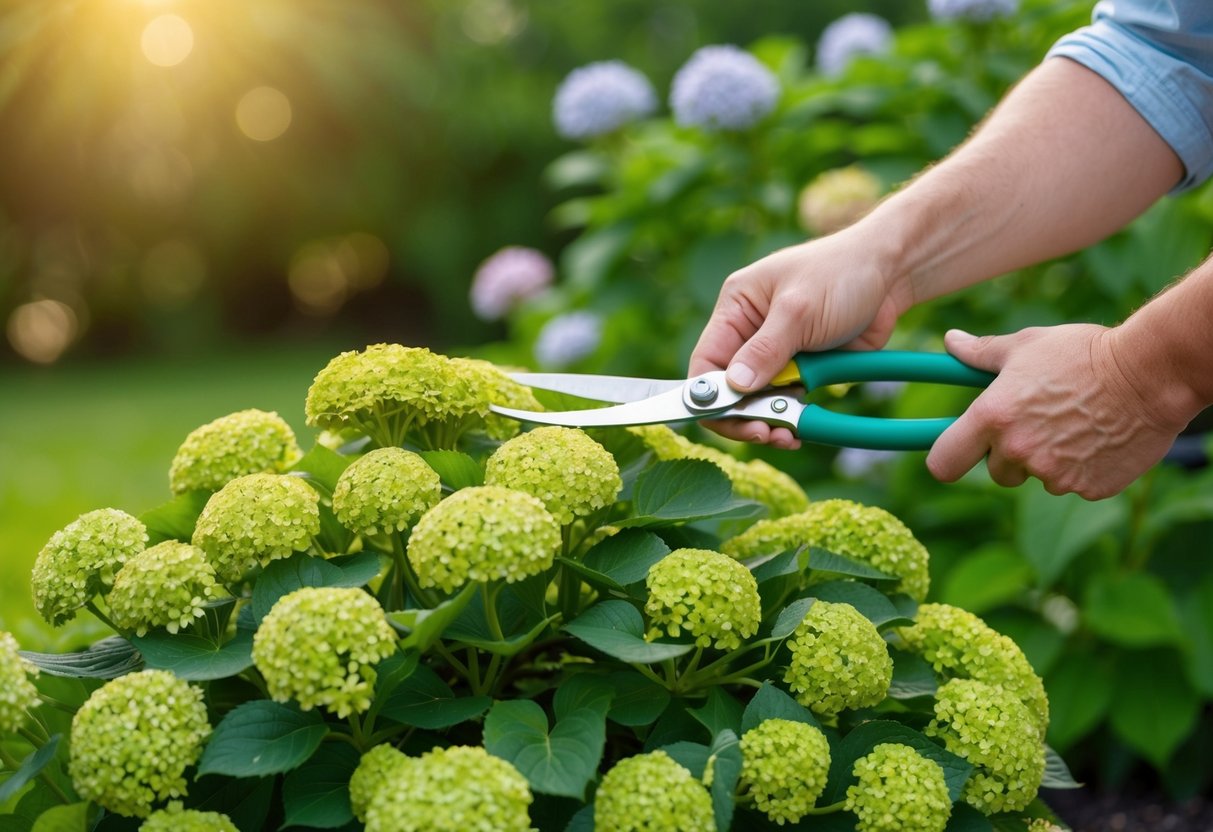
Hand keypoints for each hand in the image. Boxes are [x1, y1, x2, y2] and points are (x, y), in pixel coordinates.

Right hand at [688, 231, 902, 448]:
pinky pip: (787, 402)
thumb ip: (765, 350)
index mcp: (736, 309)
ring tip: (787, 434)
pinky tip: (798, 430)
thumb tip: (734, 387)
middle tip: (763, 433)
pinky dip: (790, 419)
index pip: (706, 361)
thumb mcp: (798, 310)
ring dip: (769, 421)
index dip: (710, 395)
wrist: (893, 273)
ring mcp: (777, 353)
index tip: (729, 418)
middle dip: (743, 414)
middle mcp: (749, 333)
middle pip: (729, 389)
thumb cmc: (841, 272)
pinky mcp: (803, 368)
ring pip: (758, 401)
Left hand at [927, 324, 1185, 499]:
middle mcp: (1018, 451)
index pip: (943, 463)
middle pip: (995, 472)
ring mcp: (1054, 474)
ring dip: (1047, 459)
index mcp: (993, 418)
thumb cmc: (1082, 353)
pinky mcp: (1089, 488)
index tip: (958, 450)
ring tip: (1074, 423)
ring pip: (1037, 477)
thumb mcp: (1026, 345)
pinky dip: (1082, 467)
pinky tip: (1098, 436)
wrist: (1151, 373)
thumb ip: (980, 353)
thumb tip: (950, 342)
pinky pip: (1073, 484)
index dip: (947, 458)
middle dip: (1008, 454)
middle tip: (1036, 422)